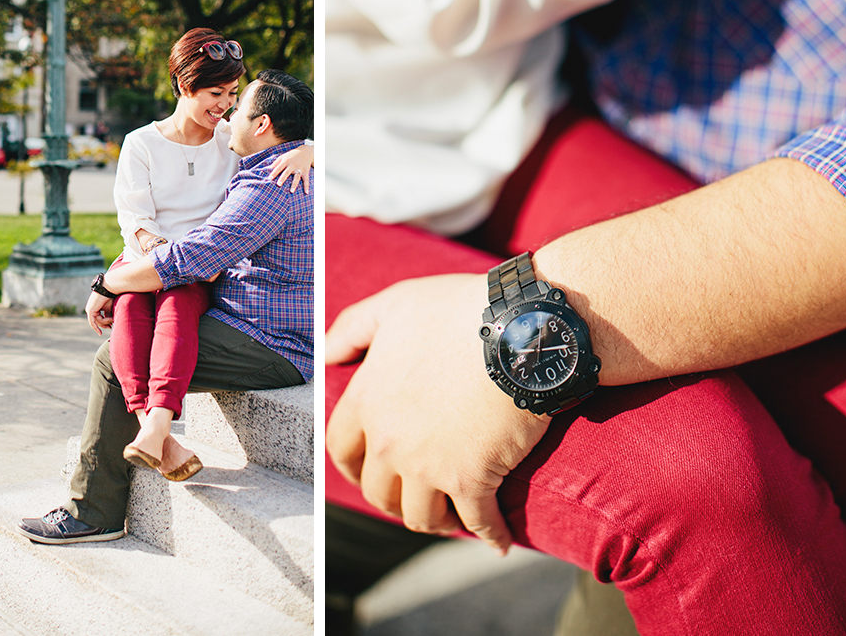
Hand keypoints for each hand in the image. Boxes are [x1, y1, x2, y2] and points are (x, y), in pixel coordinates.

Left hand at [85, 291, 114, 335]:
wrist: (109, 288)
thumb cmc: (111, 296)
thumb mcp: (109, 308)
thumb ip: (108, 315)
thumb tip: (110, 323)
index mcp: (94, 307)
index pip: (98, 319)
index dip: (104, 324)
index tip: (110, 327)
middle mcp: (90, 309)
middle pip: (97, 321)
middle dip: (104, 325)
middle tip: (110, 327)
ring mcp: (89, 309)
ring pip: (97, 322)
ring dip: (105, 322)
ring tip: (112, 318)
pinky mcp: (90, 310)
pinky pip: (93, 322)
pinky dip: (96, 327)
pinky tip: (100, 333)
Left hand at [269, 143, 313, 192]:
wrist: (306, 151)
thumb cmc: (292, 155)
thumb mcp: (283, 156)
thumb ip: (276, 163)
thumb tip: (268, 169)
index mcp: (286, 161)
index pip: (279, 167)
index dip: (274, 173)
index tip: (269, 178)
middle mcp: (293, 165)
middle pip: (287, 172)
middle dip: (283, 178)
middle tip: (278, 184)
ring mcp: (299, 169)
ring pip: (297, 177)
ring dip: (294, 184)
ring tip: (291, 191)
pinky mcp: (305, 172)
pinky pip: (306, 180)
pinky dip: (307, 186)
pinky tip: (306, 192)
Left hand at [324, 274, 551, 552]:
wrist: (520, 330)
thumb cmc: (460, 309)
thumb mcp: (397, 304)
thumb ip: (353, 328)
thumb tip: (325, 356)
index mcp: (368, 400)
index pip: (342, 449)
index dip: (353, 467)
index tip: (367, 473)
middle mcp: (390, 440)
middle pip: (378, 491)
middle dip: (394, 498)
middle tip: (414, 496)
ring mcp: (428, 466)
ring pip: (420, 516)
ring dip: (435, 521)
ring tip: (452, 518)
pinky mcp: (472, 481)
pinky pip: (478, 523)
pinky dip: (491, 536)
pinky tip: (501, 542)